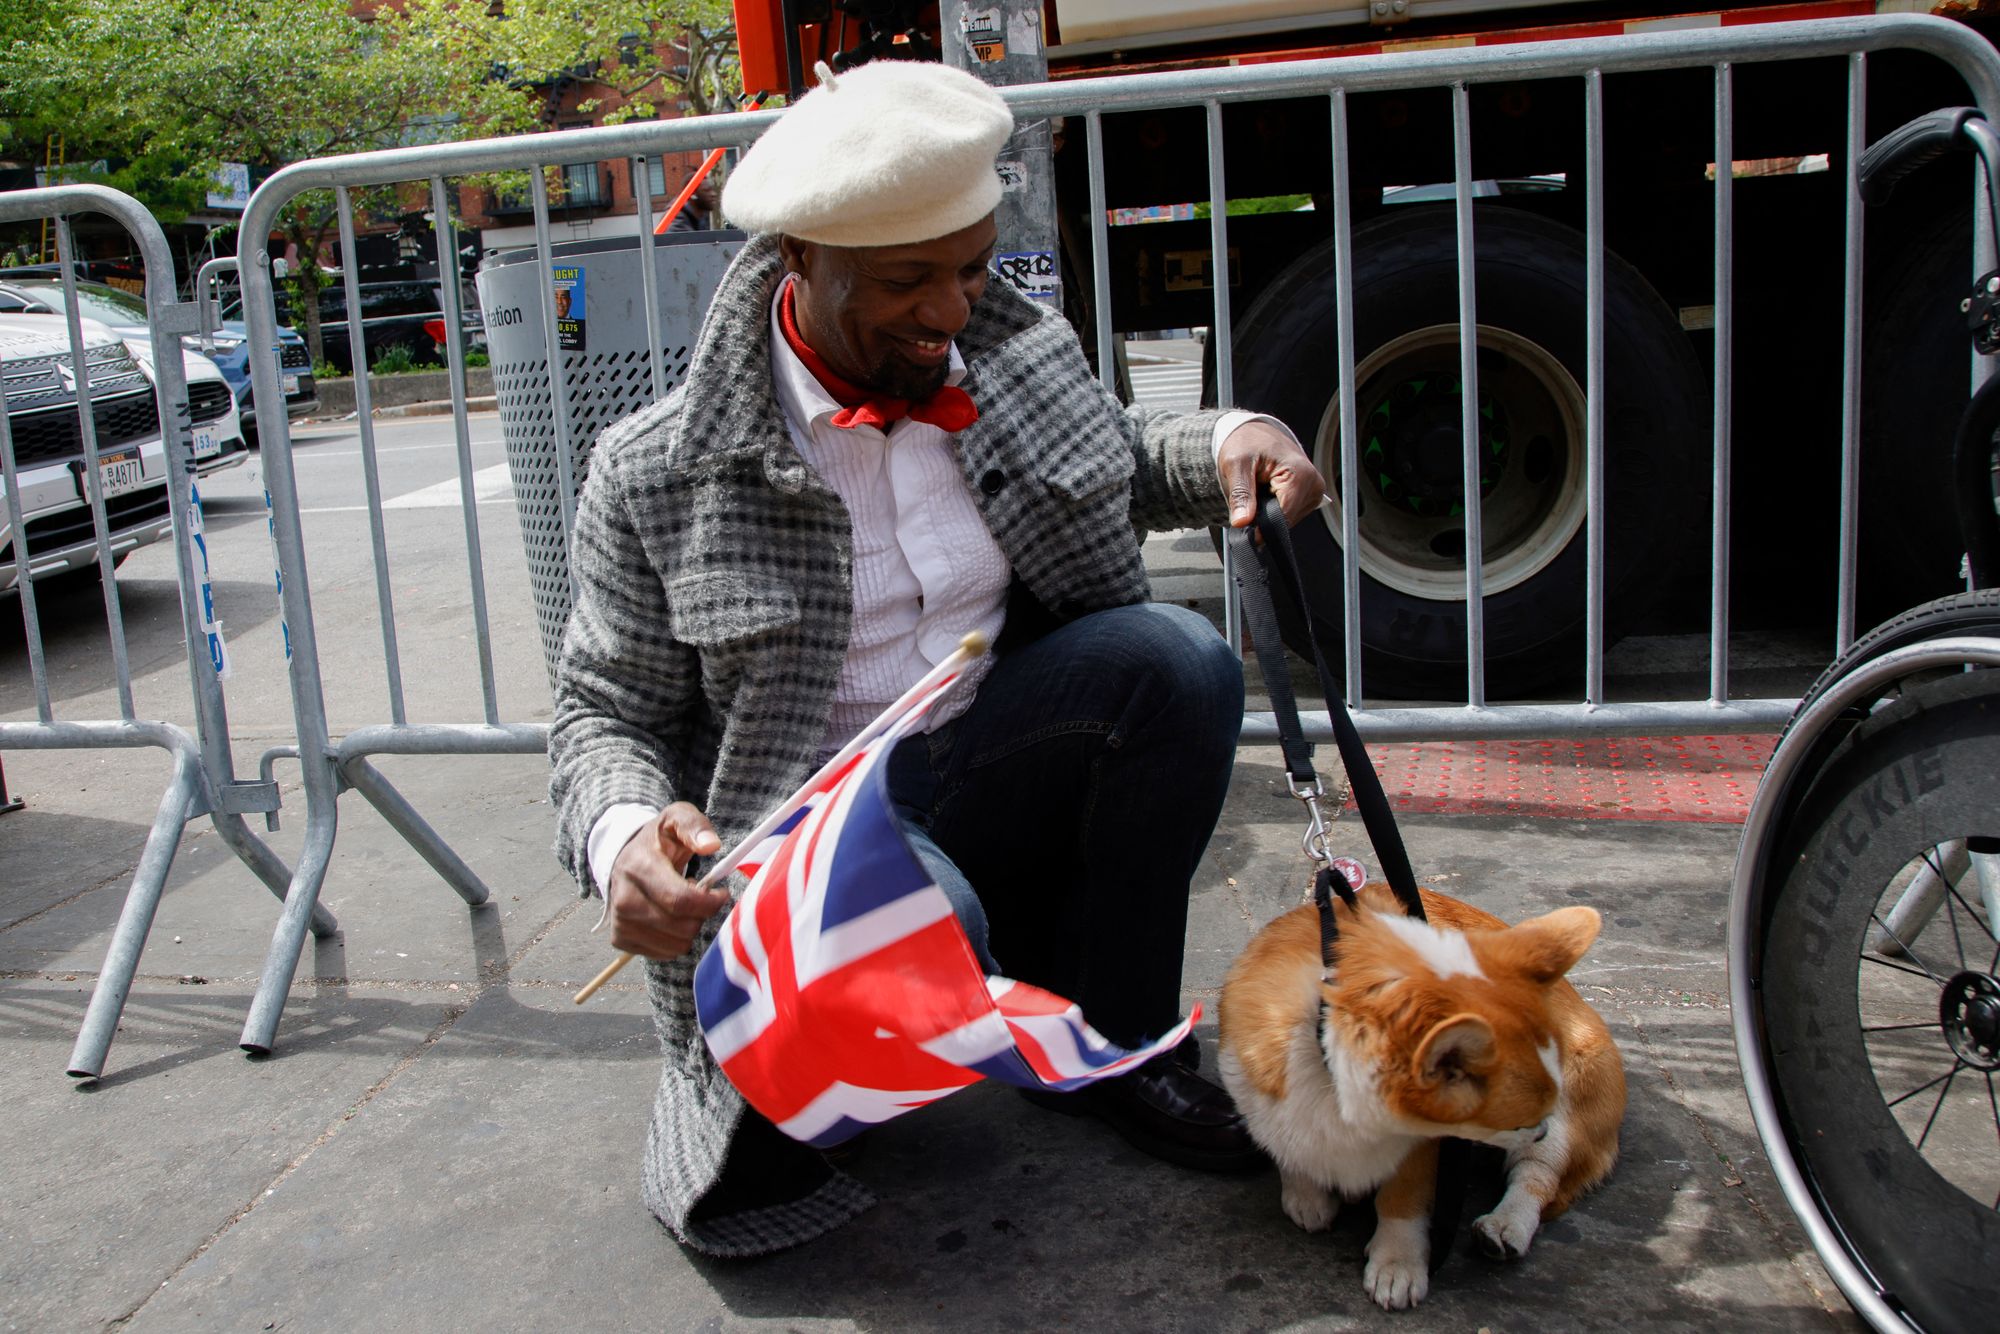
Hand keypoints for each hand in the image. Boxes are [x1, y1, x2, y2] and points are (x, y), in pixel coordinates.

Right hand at [605, 802, 728, 959]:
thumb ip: (694, 826)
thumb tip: (711, 845)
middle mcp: (624, 900)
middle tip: (697, 894)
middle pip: (683, 928)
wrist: (622, 858)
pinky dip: (675, 938)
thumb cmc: (657, 840)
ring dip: (689, 927)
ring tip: (679, 903)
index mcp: (638, 868)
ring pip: (677, 945)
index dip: (710, 902)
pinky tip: (668, 916)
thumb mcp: (676, 819)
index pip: (680, 901)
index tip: (721, 893)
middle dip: (701, 914)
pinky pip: (666, 953)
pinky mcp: (620, 940)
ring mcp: (620, 923)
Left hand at [1217, 418, 1326, 528]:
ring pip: (1287, 520)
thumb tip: (1241, 522)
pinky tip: (1266, 495)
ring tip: (1258, 493)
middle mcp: (1314, 484)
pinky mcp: (1310, 495)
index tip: (1243, 529)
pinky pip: (1290, 514)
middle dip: (1264, 519)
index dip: (1262, 528)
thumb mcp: (1236, 464)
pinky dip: (1274, 510)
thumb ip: (1240, 494)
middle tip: (1246, 504)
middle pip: (1286, 520)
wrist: (1255, 432)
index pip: (1284, 517)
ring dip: (1268, 514)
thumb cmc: (1247, 442)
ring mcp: (1314, 491)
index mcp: (1300, 474)